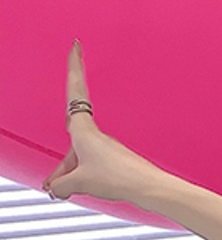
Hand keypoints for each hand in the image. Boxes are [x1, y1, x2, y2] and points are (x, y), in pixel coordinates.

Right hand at [41, 40, 166, 206]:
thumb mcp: (80, 182)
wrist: (148, 188)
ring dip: (72, 175)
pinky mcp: (116, 162)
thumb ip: (63, 184)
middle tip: (54, 184)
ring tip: (65, 192)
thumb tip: (56, 188)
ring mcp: (107, 148)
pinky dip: (84, 179)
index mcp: (84, 129)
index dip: (74, 68)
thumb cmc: (118, 178)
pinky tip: (84, 190)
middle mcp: (95, 135)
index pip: (75, 90)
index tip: (76, 47)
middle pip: (70, 145)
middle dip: (63, 166)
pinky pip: (92, 168)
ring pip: (81, 160)